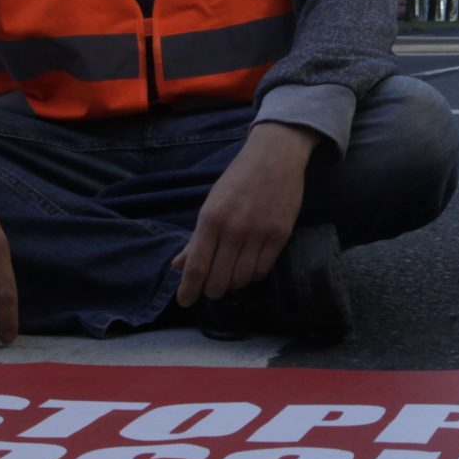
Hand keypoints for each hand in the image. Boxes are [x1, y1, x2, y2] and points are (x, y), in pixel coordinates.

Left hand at [172, 122, 316, 307]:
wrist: (275, 157)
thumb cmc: (238, 179)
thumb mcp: (211, 204)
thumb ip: (196, 238)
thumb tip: (178, 266)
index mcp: (211, 219)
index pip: (196, 265)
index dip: (188, 289)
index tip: (185, 301)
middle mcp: (234, 229)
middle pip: (219, 279)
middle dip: (212, 291)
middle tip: (212, 289)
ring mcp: (259, 233)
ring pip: (242, 278)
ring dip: (233, 284)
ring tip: (231, 277)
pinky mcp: (280, 235)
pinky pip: (263, 269)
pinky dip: (253, 275)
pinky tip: (249, 268)